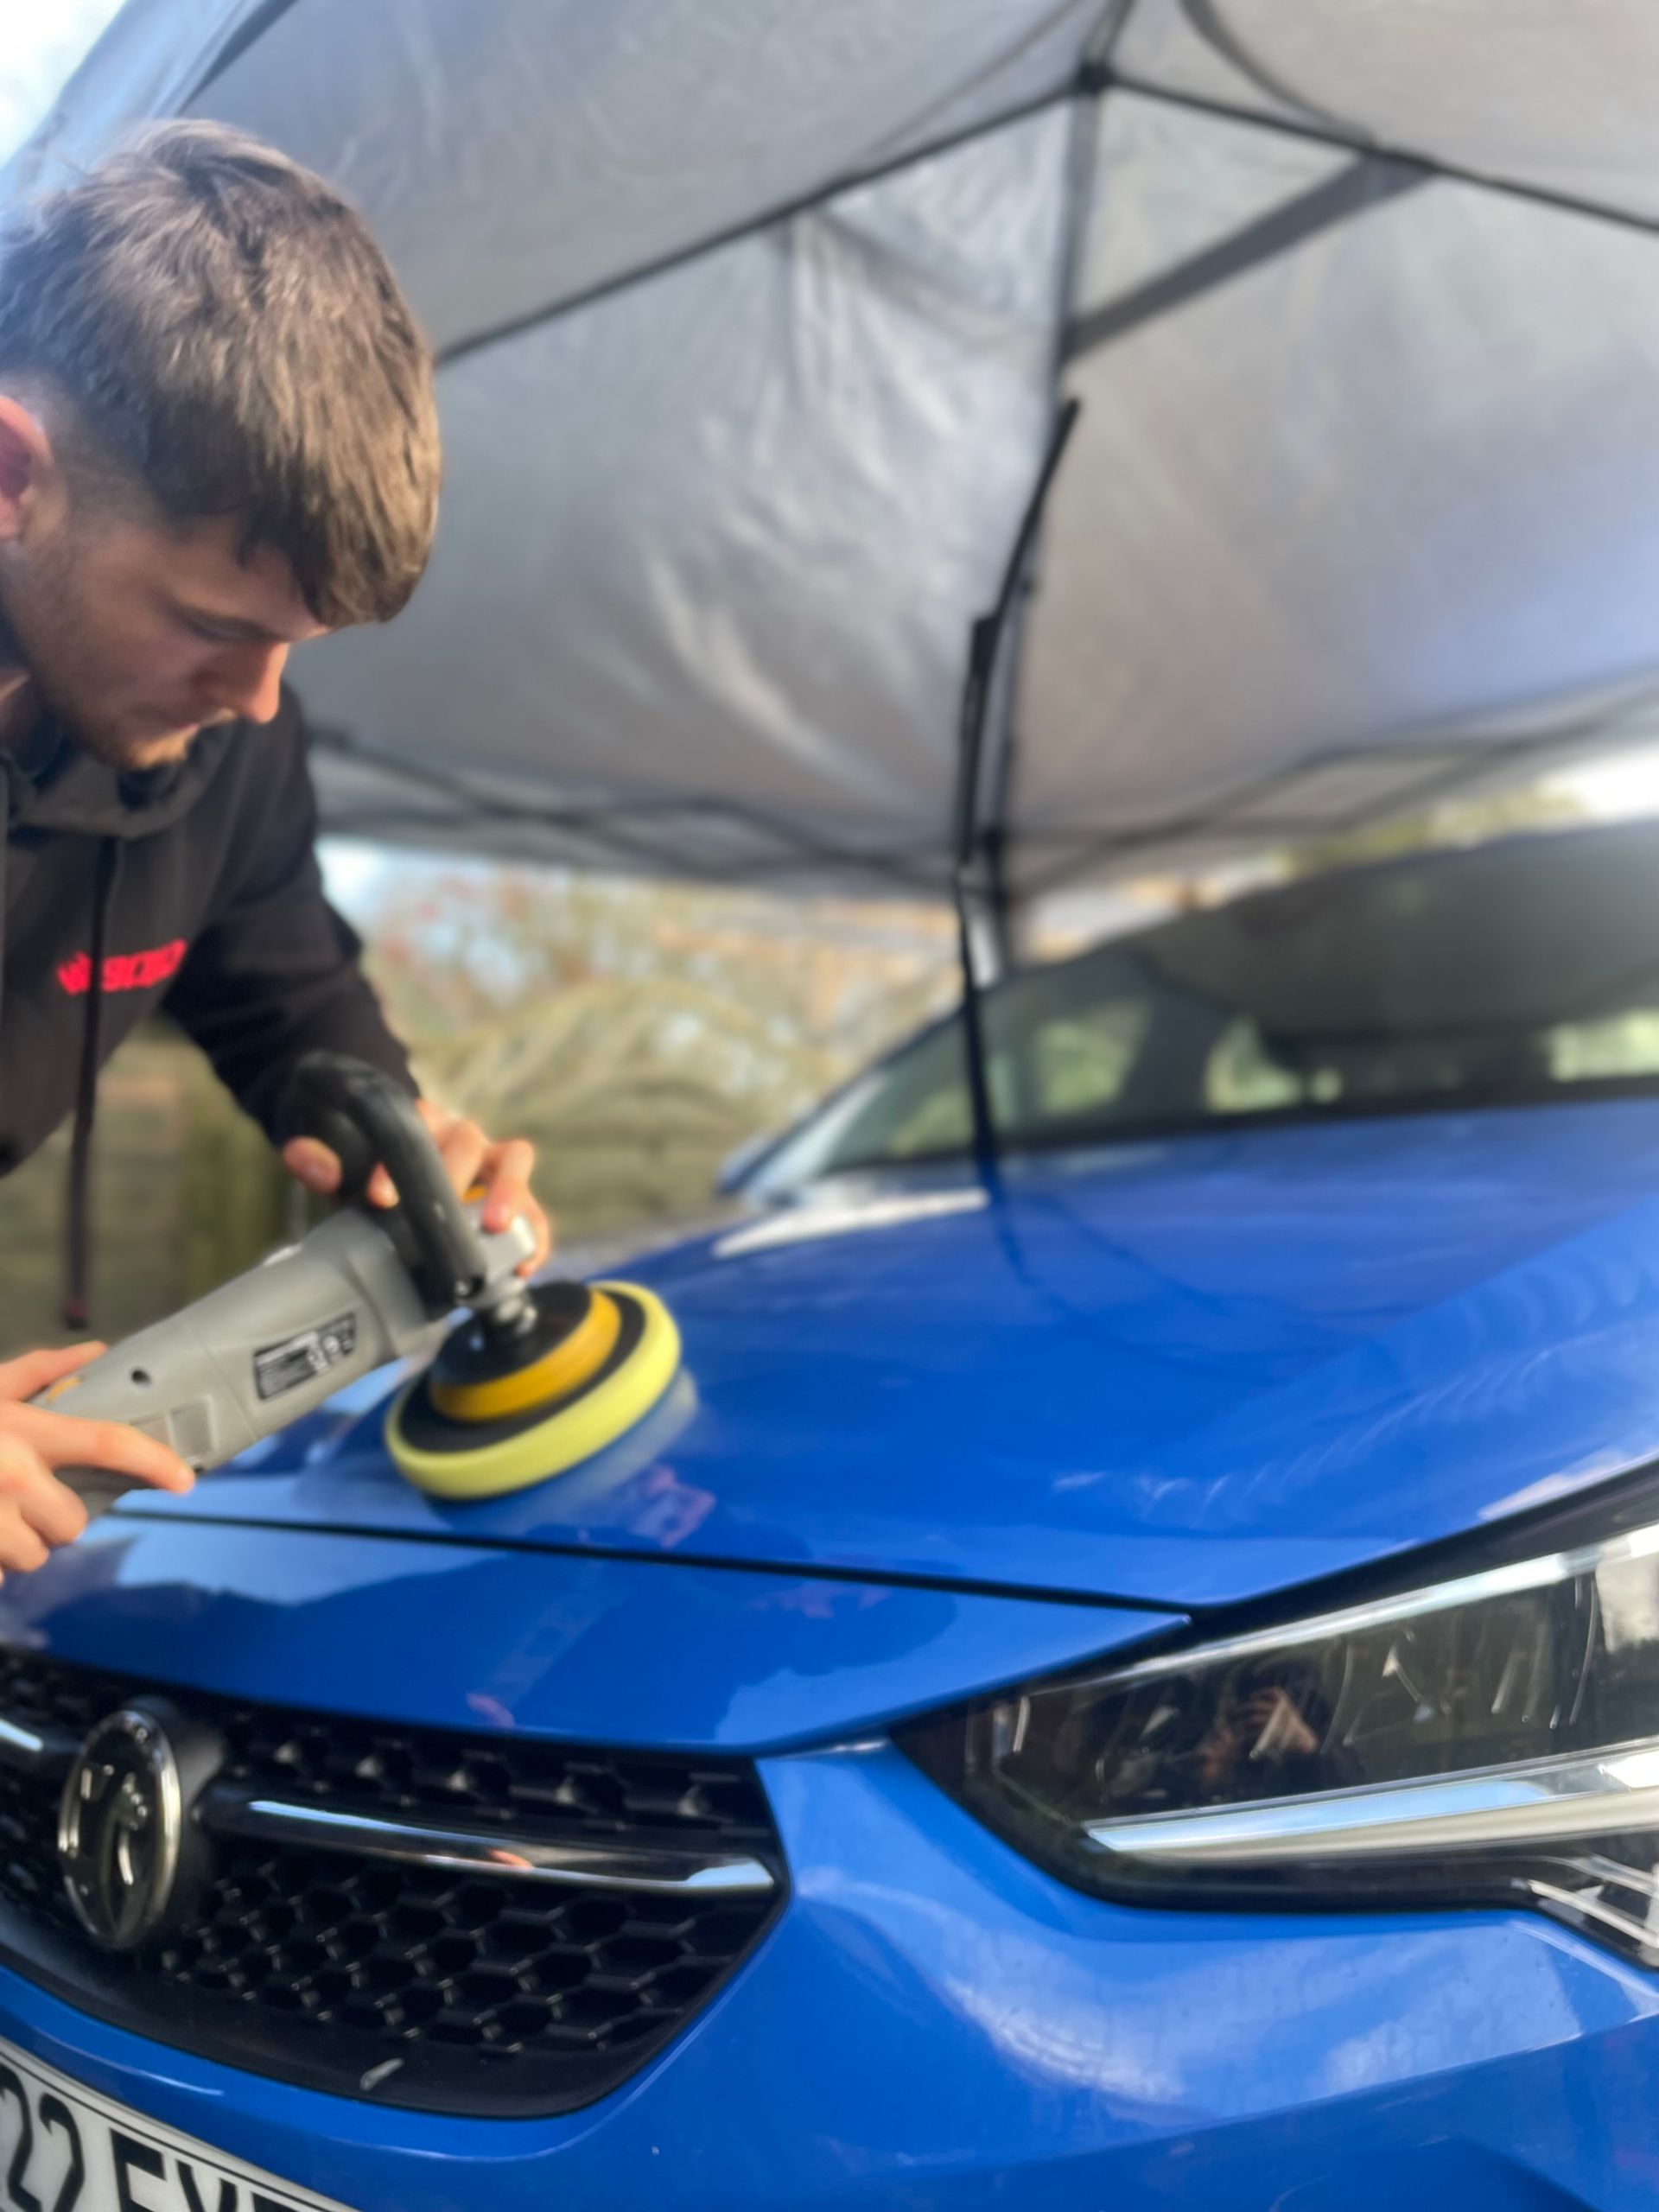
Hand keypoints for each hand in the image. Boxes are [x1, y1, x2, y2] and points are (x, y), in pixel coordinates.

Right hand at [0, 1344, 194, 1576]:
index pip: (109, 1444)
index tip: (186, 1481)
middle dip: (54, 1520)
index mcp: (23, 1431)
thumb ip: (38, 1371)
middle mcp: (10, 1476)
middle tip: (21, 1500)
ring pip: (33, 1558)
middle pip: (73, 1524)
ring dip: (16, 1547)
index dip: (155, 1463)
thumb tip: (95, 1351)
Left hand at [283, 1099, 551, 1275]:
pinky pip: (533, 1212)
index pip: (416, 1126)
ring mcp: (494, 1166)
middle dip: (455, 1177)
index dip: (397, 1164)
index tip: (378, 1199)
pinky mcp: (513, 1200)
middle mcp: (464, 1137)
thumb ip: (321, 1161)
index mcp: (422, 1121)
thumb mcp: (342, 1164)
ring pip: (514, 1163)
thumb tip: (305, 1161)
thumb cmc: (372, 1170)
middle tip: (438, 1215)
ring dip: (509, 1194)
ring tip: (496, 1228)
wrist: (398, 1182)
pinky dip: (533, 1235)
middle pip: (471, 1141)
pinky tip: (523, 1265)